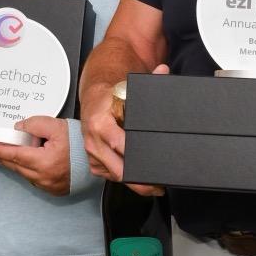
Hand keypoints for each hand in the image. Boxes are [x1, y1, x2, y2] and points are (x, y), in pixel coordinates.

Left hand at [0, 115, 73, 194]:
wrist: (98, 157)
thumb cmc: (79, 143)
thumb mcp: (56, 127)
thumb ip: (34, 125)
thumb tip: (18, 129)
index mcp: (44, 162)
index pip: (15, 155)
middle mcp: (45, 177)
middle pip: (16, 167)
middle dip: (2, 157)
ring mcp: (49, 185)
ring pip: (24, 174)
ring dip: (14, 164)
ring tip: (4, 155)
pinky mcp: (54, 189)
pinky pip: (34, 180)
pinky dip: (26, 171)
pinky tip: (22, 164)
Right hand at [81, 64, 167, 193]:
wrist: (94, 100)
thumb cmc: (112, 97)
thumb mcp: (129, 89)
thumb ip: (150, 81)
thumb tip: (163, 70)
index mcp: (101, 122)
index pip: (119, 144)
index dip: (136, 156)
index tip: (153, 163)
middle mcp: (94, 140)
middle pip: (118, 168)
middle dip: (139, 179)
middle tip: (157, 185)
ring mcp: (92, 154)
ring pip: (115, 175)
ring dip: (134, 182)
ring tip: (153, 185)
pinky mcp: (93, 163)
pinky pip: (110, 176)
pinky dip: (124, 178)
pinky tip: (138, 179)